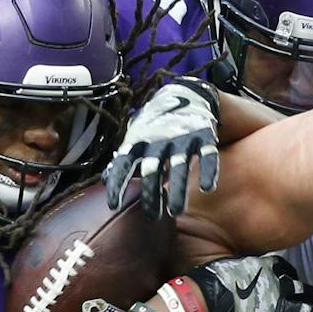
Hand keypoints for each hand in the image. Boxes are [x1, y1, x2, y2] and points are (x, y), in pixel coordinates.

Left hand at [104, 79, 218, 217]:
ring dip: (177, 190)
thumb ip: (122, 160)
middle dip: (151, 194)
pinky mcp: (203, 135)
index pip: (123, 164)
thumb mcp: (135, 139)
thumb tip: (105, 181)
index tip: (113, 205)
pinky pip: (207, 155)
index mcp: (138, 142)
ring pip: (179, 167)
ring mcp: (182, 137)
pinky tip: (206, 188)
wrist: (185, 94)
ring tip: (175, 211)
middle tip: (152, 217)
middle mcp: (158, 140)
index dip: (118, 184)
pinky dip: (208, 171)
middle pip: (152, 170)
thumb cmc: (154, 126)